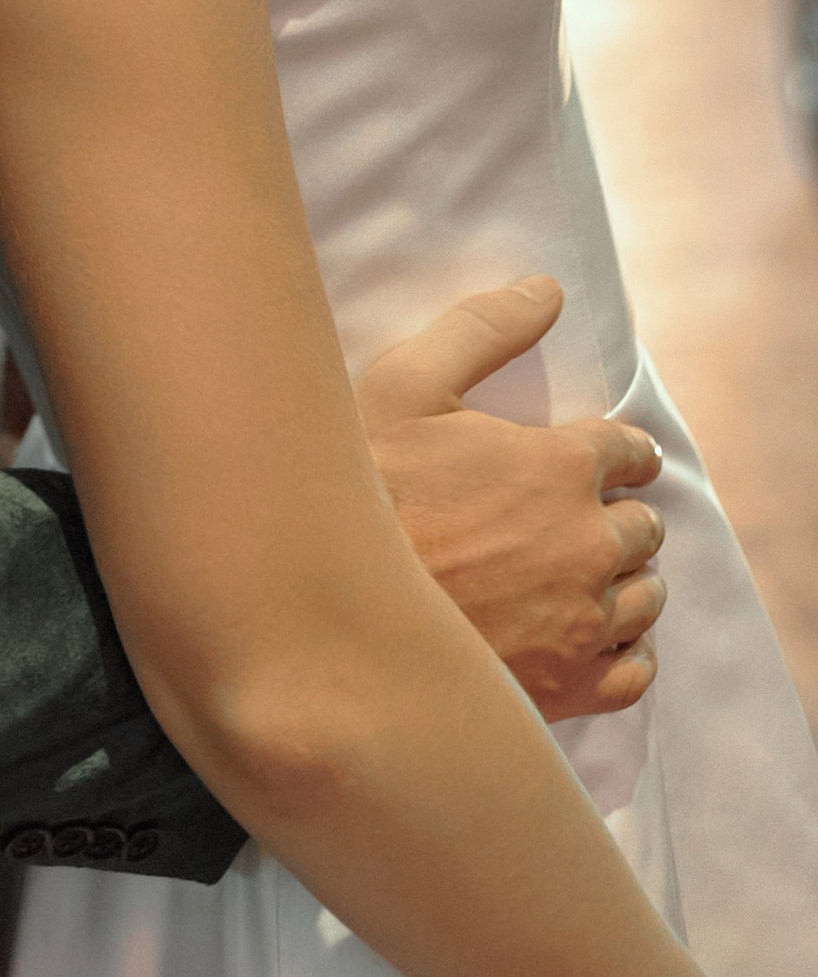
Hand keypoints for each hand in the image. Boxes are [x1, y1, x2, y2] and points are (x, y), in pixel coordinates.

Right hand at [357, 275, 666, 720]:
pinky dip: (623, 651)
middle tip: (563, 516)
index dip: (612, 450)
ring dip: (620, 581)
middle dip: (613, 515)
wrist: (329, 607)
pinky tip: (584, 636)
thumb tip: (548, 289)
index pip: (631, 450)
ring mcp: (584, 623)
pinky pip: (634, 671)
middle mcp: (590, 544)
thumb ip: (484, 327)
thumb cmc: (364, 486)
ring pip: (646, 598)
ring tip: (571, 575)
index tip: (590, 459)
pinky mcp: (570, 687)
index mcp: (564, 466)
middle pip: (643, 527)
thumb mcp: (407, 383)